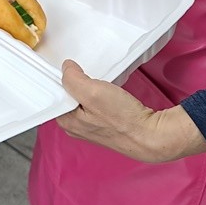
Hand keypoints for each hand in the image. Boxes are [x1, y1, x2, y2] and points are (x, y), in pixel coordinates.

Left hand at [56, 60, 205, 162]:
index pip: (54, 95)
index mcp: (67, 122)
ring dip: (89, 88)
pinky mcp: (106, 124)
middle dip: (75, 83)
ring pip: (83, 99)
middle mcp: (76, 127)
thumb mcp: (92, 92)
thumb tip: (66, 68)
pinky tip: (107, 91)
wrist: (151, 135)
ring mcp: (92, 126)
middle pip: (68, 96)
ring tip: (98, 83)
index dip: (59, 79)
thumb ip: (73, 79)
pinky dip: (100, 94)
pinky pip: (96, 104)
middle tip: (86, 75)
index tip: (67, 70)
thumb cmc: (123, 120)